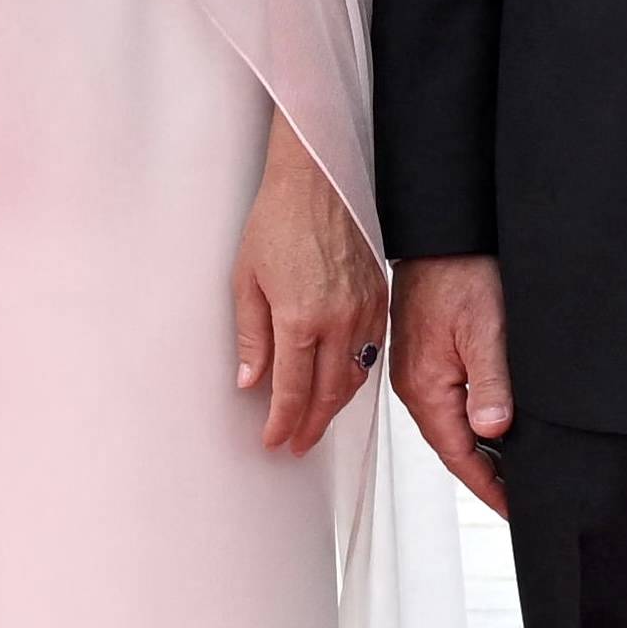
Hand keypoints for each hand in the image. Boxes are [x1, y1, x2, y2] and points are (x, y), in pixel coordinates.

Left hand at [231, 123, 383, 457]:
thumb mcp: (246, 280)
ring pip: (355, 377)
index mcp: (300, 318)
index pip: (293, 391)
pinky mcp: (380, 298)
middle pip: (329, 394)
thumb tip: (251, 381)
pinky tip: (341, 382)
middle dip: (311, 426)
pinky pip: (372, 350)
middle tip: (296, 444)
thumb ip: (251, 337)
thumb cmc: (277, 222)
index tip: (274, 440)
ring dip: (335, 406)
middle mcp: (338, 320)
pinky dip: (356, 374)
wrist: (318, 182)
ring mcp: (365, 310)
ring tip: (316, 422)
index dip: (282, 423)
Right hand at [388, 253, 513, 514]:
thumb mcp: (487, 330)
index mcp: (426, 387)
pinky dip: (472, 421)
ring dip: (479, 450)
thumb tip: (494, 429)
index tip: (512, 507)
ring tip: (512, 470)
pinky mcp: (426, 356)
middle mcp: (416, 385)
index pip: (458, 455)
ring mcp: (418, 371)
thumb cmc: (461, 272)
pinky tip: (495, 425)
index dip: (487, 486)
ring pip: (451, 425)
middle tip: (518, 496)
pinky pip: (449, 402)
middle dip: (485, 475)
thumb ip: (491, 383)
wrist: (442, 234)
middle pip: (452, 446)